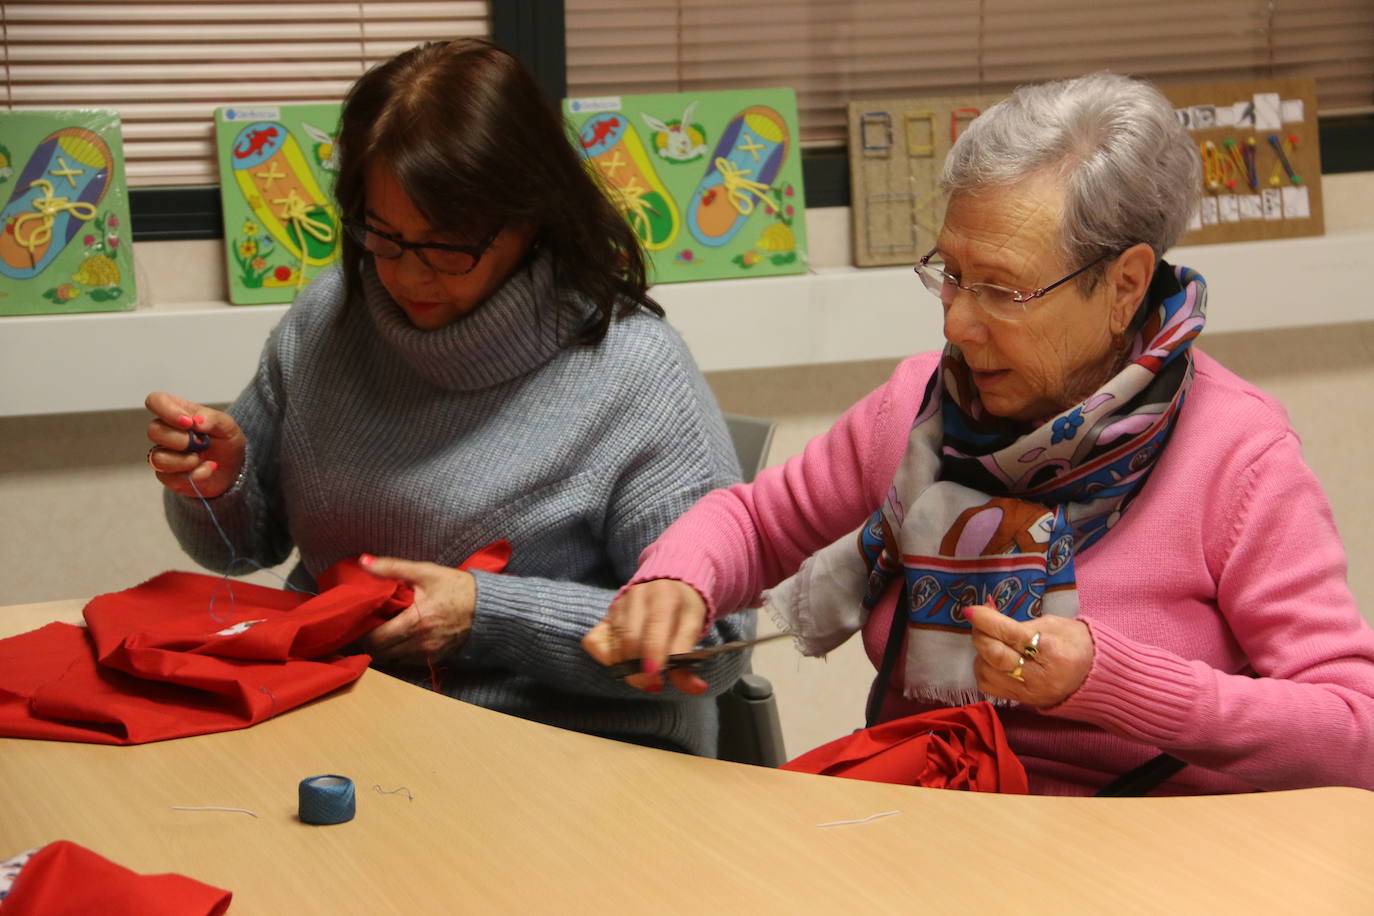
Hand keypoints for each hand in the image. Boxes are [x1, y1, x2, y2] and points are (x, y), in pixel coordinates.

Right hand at [144, 392, 245, 498]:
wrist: (234, 469)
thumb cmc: (226, 442)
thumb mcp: (228, 426)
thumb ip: (213, 419)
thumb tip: (196, 420)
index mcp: (177, 413)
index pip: (155, 401)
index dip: (166, 410)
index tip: (188, 422)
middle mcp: (166, 432)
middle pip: (153, 431)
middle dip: (181, 440)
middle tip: (201, 443)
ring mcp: (164, 454)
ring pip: (158, 458)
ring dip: (186, 460)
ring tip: (203, 459)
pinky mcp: (167, 476)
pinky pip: (169, 477)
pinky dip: (193, 475)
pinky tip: (207, 470)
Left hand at [359, 555, 476, 665]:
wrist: (489, 607)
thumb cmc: (458, 588)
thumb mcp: (426, 572)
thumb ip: (393, 568)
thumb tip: (364, 562)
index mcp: (415, 622)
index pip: (376, 639)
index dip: (362, 633)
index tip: (359, 621)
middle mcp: (421, 643)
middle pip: (380, 653)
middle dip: (369, 642)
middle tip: (366, 627)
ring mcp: (428, 654)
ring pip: (392, 661)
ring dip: (383, 650)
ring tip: (381, 632)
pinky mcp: (435, 659)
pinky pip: (407, 663)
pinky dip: (398, 654)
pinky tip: (398, 638)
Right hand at [582, 579, 708, 695]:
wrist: (668, 582)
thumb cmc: (683, 608)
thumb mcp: (694, 627)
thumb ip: (690, 659)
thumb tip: (696, 688)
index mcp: (664, 594)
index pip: (655, 627)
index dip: (653, 654)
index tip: (656, 676)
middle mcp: (637, 596)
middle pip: (630, 640)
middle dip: (640, 670)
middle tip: (654, 685)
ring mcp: (617, 605)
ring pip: (615, 645)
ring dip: (628, 668)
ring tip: (644, 675)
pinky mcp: (605, 616)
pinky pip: (594, 642)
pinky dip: (608, 659)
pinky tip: (625, 663)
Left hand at [965, 603, 1094, 707]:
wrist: (1094, 675)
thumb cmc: (1075, 642)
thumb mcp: (1053, 624)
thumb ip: (1019, 624)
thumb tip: (987, 615)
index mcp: (1052, 651)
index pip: (1011, 636)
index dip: (986, 621)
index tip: (970, 610)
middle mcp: (1039, 677)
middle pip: (995, 656)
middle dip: (980, 635)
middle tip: (979, 622)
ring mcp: (1029, 693)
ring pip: (987, 674)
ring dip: (981, 654)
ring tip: (990, 641)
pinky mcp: (1022, 702)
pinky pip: (989, 687)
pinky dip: (984, 670)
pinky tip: (991, 659)